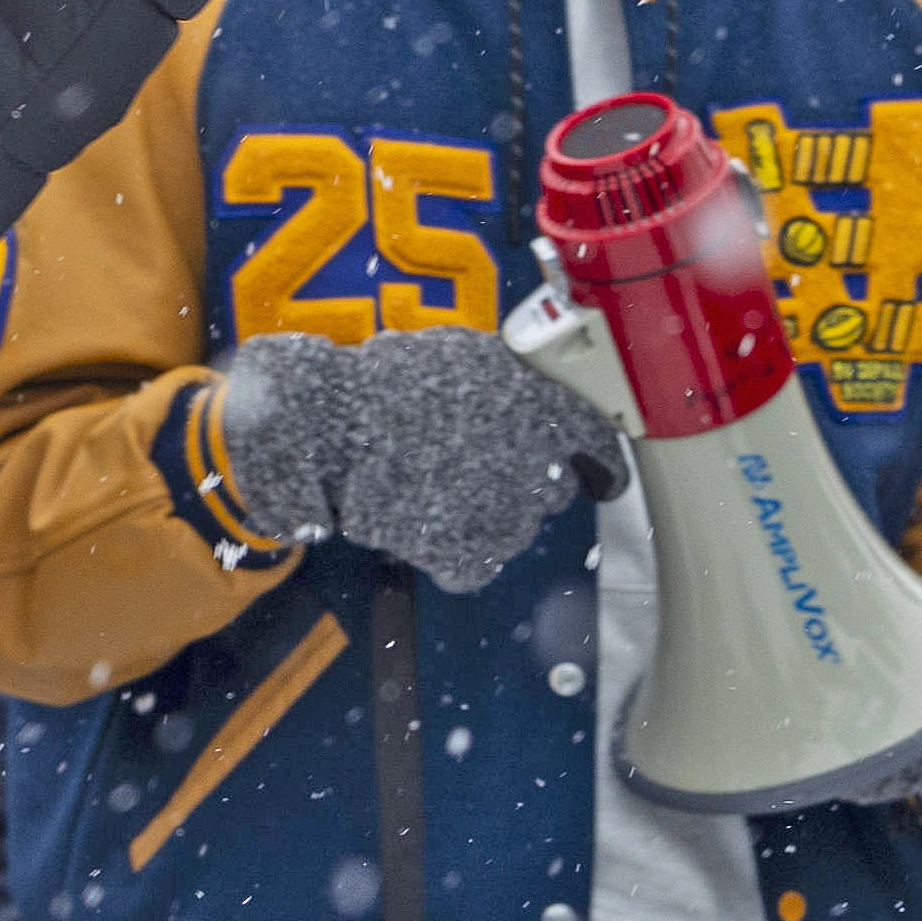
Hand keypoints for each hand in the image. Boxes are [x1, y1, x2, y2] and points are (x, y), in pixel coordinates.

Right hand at [216, 328, 627, 593]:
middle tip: (471, 466)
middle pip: (551, 487)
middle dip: (522, 481)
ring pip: (514, 527)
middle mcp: (538, 459)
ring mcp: (507, 512)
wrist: (321, 422)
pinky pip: (475, 563)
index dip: (598, 461)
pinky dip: (450, 550)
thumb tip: (533, 406)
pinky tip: (419, 521)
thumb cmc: (380, 380)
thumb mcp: (458, 357)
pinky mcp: (468, 552)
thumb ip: (508, 385)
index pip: (594, 441)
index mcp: (541, 402)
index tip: (599, 475)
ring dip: (485, 514)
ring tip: (431, 487)